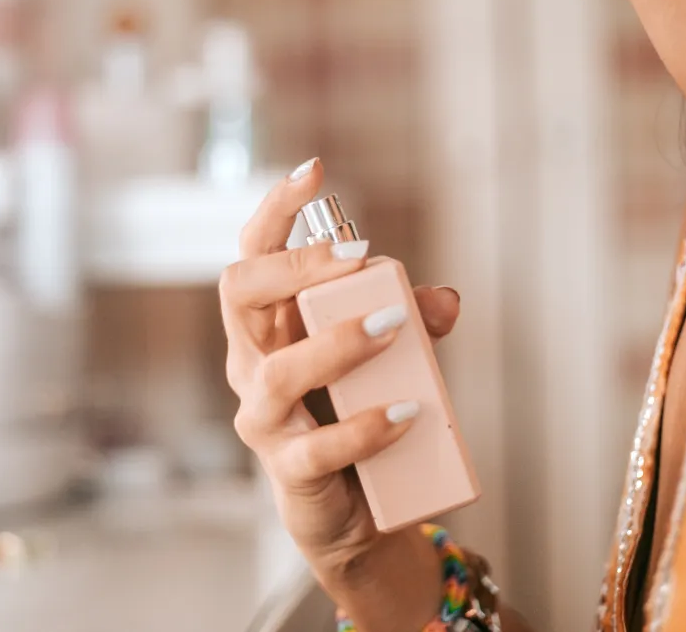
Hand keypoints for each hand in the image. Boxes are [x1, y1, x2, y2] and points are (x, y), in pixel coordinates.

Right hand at [221, 158, 460, 569]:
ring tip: (392, 327)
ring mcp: (263, 419)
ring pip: (274, 371)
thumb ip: (414, 325)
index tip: (314, 169)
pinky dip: (362, 426)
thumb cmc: (360, 417)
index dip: (276, 212)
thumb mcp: (391, 361)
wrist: (354, 514)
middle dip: (294, 265)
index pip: (254, 256)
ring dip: (337, 342)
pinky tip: (403, 412)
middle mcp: (252, 363)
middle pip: (239, 293)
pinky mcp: (288, 472)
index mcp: (271, 326)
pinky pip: (316, 448)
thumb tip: (446, 300)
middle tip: (357, 258)